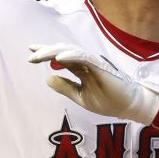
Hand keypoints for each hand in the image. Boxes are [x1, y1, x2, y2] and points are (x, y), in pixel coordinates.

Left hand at [27, 43, 158, 124]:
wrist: (128, 107)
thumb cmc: (107, 100)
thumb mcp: (80, 96)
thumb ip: (65, 87)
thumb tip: (47, 79)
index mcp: (81, 68)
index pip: (61, 57)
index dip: (46, 53)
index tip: (31, 53)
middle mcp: (85, 62)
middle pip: (63, 51)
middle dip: (45, 50)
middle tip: (31, 53)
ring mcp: (93, 62)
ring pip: (70, 51)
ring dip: (54, 51)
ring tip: (39, 55)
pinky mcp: (100, 65)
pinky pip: (84, 57)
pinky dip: (71, 55)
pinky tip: (59, 57)